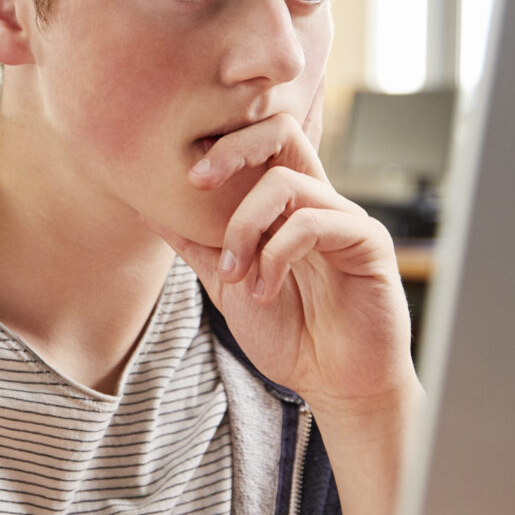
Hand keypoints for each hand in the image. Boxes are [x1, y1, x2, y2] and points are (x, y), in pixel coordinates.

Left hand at [142, 112, 416, 413]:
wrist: (333, 382)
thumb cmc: (288, 332)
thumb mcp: (226, 284)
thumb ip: (194, 244)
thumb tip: (145, 209)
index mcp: (285, 205)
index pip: (259, 141)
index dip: (220, 141)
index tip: (181, 175)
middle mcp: (317, 200)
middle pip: (281, 132)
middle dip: (231, 149)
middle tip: (194, 182)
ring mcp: (344, 217)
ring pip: (285, 182)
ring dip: (243, 227)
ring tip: (233, 275)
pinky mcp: (368, 242)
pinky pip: (315, 222)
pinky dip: (276, 254)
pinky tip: (263, 291)